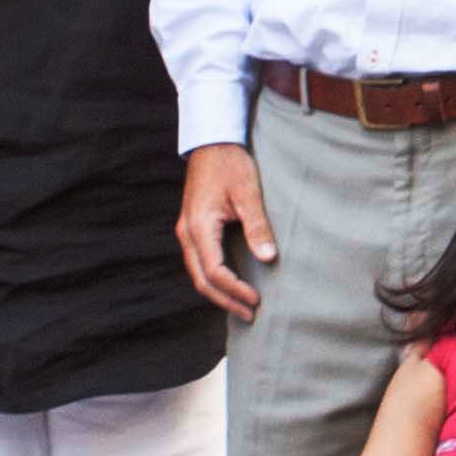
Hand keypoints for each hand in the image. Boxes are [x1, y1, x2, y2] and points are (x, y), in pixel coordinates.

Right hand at [179, 142, 275, 323]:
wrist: (212, 140)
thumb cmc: (230, 162)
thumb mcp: (248, 192)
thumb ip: (257, 226)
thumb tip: (268, 258)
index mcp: (199, 227)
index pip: (215, 272)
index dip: (235, 290)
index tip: (256, 300)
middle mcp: (187, 233)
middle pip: (202, 280)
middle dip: (225, 301)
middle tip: (250, 315)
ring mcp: (187, 230)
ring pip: (198, 273)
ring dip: (219, 292)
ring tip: (242, 306)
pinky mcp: (192, 227)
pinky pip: (199, 262)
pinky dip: (214, 278)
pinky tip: (231, 284)